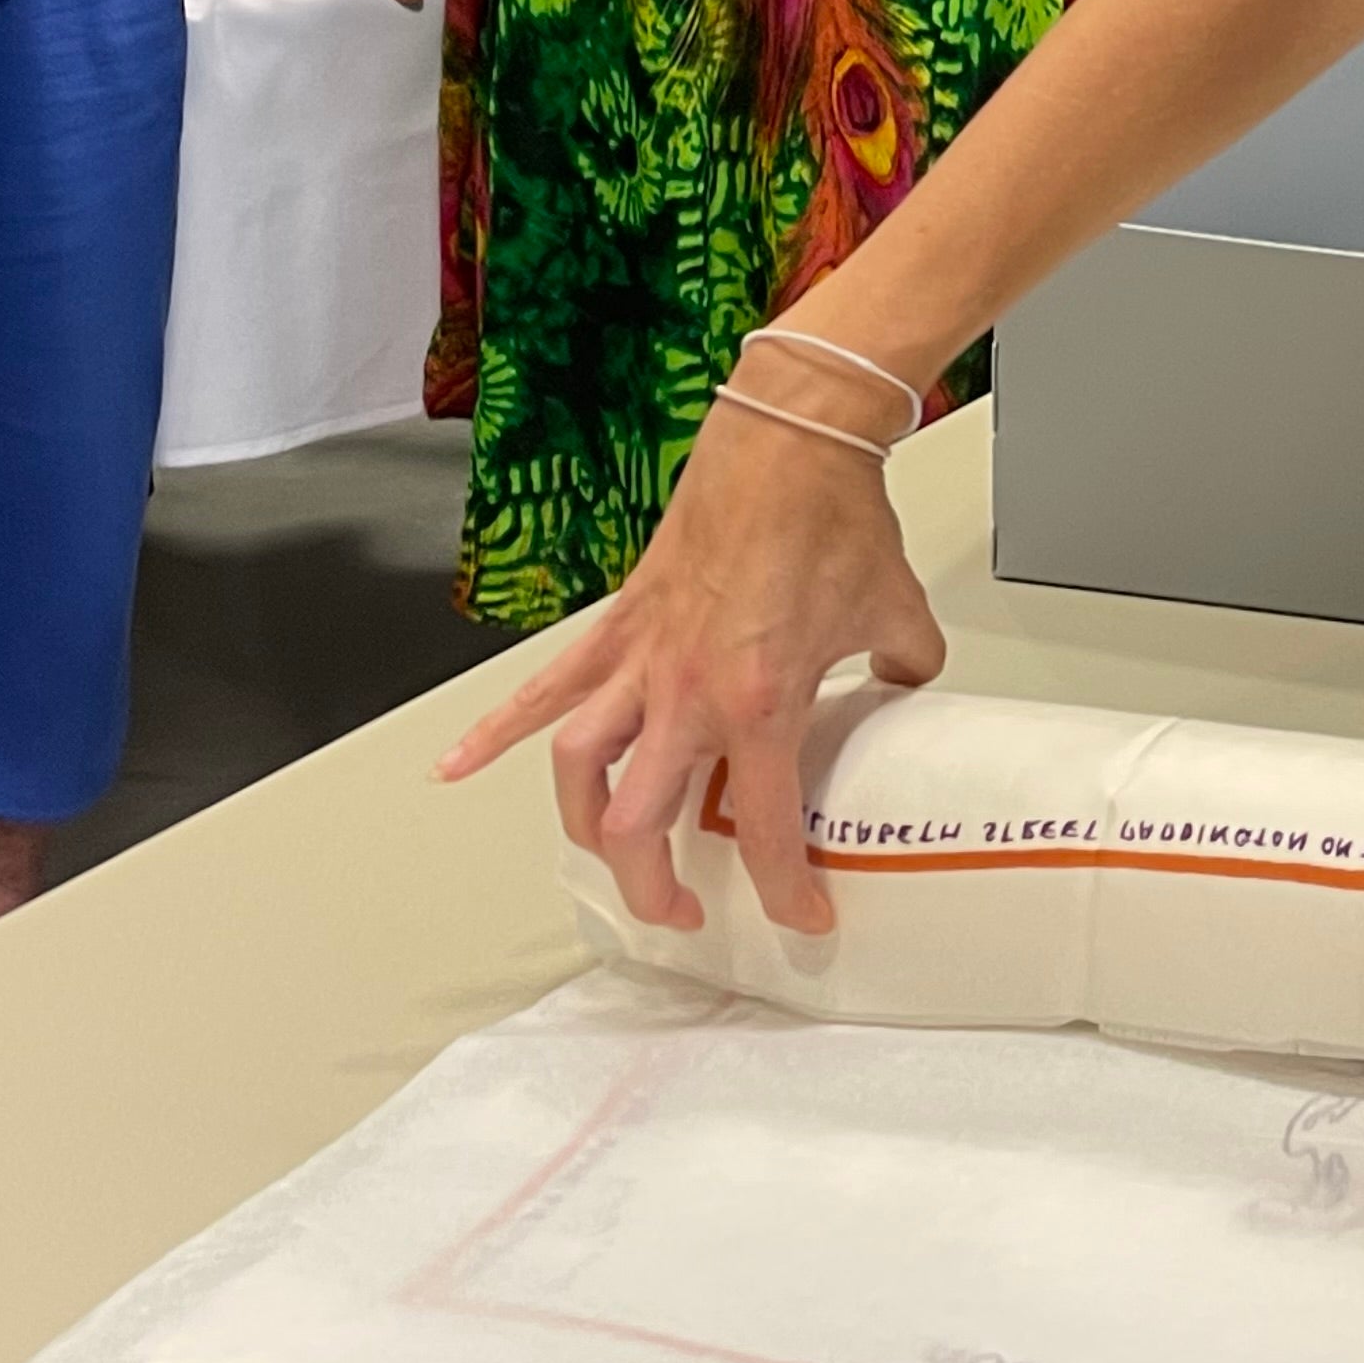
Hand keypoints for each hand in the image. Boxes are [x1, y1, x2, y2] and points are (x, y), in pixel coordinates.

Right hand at [436, 351, 946, 933]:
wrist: (790, 444)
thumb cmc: (833, 520)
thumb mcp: (895, 613)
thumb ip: (905, 667)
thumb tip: (907, 686)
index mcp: (760, 706)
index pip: (763, 827)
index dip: (784, 889)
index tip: (804, 918)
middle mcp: (687, 696)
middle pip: (637, 824)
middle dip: (654, 887)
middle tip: (683, 910)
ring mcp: (642, 662)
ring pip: (579, 770)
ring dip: (585, 825)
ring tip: (607, 855)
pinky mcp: (618, 627)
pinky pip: (543, 689)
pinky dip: (495, 730)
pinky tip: (455, 768)